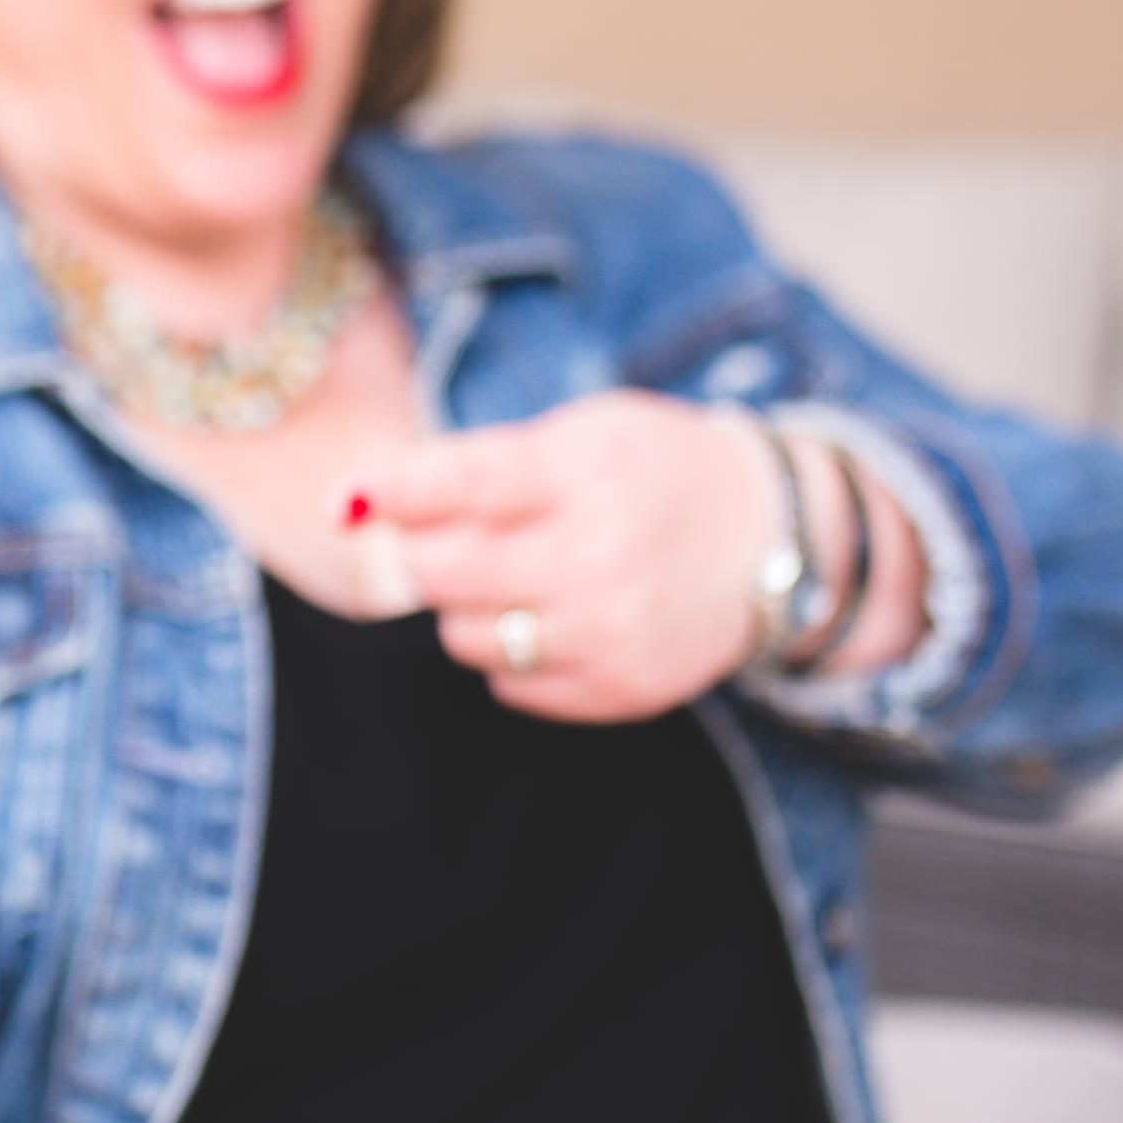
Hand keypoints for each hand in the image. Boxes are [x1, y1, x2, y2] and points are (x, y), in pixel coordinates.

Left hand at [345, 390, 772, 723]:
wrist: (771, 537)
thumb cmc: (653, 470)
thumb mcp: (583, 432)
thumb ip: (481, 463)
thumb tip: (361, 502)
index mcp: (584, 473)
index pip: (460, 485)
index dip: (392, 493)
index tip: (350, 500)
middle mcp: (596, 557)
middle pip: (441, 572)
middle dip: (425, 552)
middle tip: (446, 536)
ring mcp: (608, 632)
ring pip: (464, 636)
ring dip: (468, 605)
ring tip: (519, 574)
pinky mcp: (619, 690)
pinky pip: (509, 684)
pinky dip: (512, 652)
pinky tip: (555, 615)